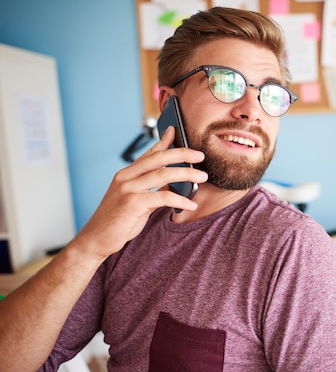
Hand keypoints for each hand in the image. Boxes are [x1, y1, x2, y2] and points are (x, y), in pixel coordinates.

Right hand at [72, 127, 207, 261]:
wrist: (96, 240)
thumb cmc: (118, 221)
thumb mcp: (136, 201)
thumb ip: (151, 190)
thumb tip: (171, 185)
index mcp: (126, 174)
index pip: (149, 154)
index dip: (163, 141)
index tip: (175, 131)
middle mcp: (125, 177)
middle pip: (158, 158)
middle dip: (182, 154)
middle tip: (200, 155)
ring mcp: (128, 189)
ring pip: (163, 175)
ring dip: (187, 174)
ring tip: (202, 177)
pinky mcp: (132, 204)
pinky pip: (163, 197)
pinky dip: (181, 200)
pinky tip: (191, 205)